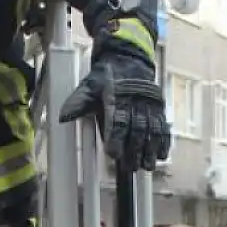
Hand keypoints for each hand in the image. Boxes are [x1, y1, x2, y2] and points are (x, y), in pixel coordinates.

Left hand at [58, 50, 171, 170]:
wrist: (128, 58)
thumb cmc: (106, 76)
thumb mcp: (89, 85)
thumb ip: (78, 103)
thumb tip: (62, 117)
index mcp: (117, 98)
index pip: (118, 121)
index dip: (117, 138)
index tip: (113, 154)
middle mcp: (136, 102)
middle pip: (137, 130)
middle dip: (134, 150)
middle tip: (130, 167)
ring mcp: (149, 106)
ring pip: (152, 130)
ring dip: (150, 150)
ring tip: (147, 166)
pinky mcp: (158, 108)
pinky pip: (164, 126)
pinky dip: (164, 141)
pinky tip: (162, 155)